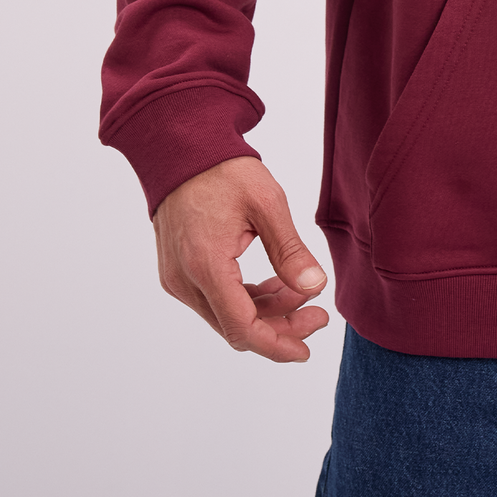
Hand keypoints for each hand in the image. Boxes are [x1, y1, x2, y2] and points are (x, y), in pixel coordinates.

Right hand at [152, 155, 329, 362]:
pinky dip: (247, 298)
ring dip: (266, 310)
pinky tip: (276, 283)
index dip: (277, 344)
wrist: (180, 149)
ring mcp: (178, 279)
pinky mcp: (178, 272)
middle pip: (236, 327)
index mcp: (206, 265)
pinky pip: (215, 300)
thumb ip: (290, 251)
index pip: (242, 327)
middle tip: (318, 312)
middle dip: (280, 326)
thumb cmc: (223, 170)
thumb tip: (314, 288)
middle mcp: (185, 281)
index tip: (308, 348)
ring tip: (302, 289)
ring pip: (226, 316)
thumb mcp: (267, 204)